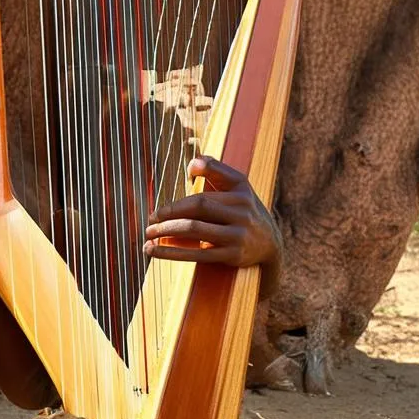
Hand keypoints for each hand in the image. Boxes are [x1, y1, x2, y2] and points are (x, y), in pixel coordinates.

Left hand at [143, 156, 281, 281]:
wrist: (270, 243)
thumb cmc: (243, 209)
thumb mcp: (237, 185)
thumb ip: (215, 169)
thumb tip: (191, 164)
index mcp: (240, 188)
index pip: (207, 185)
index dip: (182, 193)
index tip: (159, 207)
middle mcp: (242, 210)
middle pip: (198, 206)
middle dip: (169, 213)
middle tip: (150, 220)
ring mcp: (238, 234)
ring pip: (195, 229)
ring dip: (167, 232)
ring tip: (148, 236)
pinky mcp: (233, 255)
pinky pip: (198, 254)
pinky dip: (173, 253)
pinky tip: (154, 251)